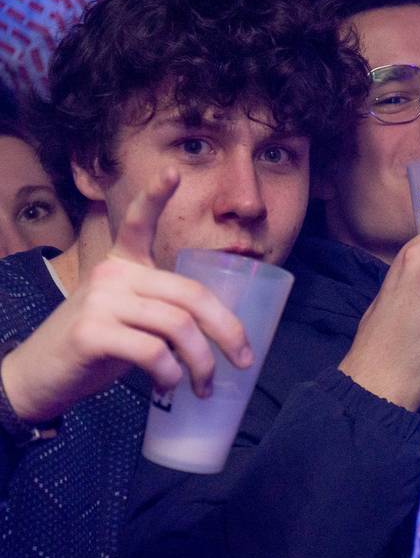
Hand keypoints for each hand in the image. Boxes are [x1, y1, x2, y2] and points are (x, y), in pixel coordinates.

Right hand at [0, 170, 251, 423]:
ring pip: (178, 326)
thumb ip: (164, 310)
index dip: (155, 196)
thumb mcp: (130, 318)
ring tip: (205, 385)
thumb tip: (219, 333)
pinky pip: (153, 351)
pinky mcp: (91, 332)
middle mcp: (111, 274)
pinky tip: (169, 386)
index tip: (172, 171)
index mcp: (121, 264)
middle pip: (191, 295)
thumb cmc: (94, 348)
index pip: (137, 223)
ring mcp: (100, 301)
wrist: (36, 378)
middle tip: (244, 358)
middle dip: (227, 330)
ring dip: (202, 363)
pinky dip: (171, 374)